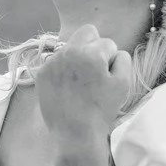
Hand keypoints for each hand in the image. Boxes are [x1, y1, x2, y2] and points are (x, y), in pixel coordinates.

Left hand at [34, 24, 131, 141]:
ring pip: (70, 46)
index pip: (108, 43)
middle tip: (95, 70)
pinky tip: (68, 88)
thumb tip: (115, 52)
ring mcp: (53, 61)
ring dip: (78, 58)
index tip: (107, 78)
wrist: (75, 134)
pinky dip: (63, 71)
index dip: (111, 61)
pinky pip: (56, 62)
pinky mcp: (42, 73)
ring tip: (80, 83)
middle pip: (87, 32)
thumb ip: (123, 60)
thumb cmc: (102, 110)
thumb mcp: (123, 85)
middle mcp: (69, 51)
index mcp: (91, 53)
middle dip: (94, 46)